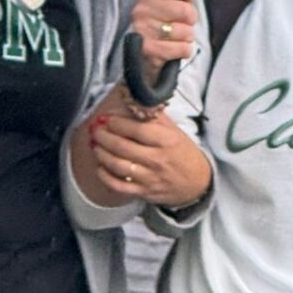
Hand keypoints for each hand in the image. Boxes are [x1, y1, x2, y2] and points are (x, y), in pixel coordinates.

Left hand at [88, 107, 210, 208]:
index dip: (117, 123)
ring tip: (95, 145)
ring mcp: (150, 178)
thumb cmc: (183, 153)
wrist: (198, 182)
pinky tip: (100, 167)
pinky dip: (106, 177)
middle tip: (95, 130)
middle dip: (104, 136)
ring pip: (118, 166)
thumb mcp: (174, 131)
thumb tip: (133, 100)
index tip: (106, 118)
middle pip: (123, 147)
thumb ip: (154, 116)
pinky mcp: (144, 192)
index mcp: (167, 141)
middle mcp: (158, 160)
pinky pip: (119, 186)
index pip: (137, 130)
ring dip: (101, 154)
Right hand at [130, 0, 197, 79]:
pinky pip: (183, 49)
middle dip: (190, 20)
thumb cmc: (162, 24)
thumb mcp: (168, 1)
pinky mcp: (148, 51)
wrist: (145, 56)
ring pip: (186, 31)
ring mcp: (142, 30)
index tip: (186, 0)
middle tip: (181, 24)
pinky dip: (184, 51)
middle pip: (186, 10)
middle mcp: (141, 9)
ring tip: (176, 38)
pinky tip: (174, 49)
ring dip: (187, 37)